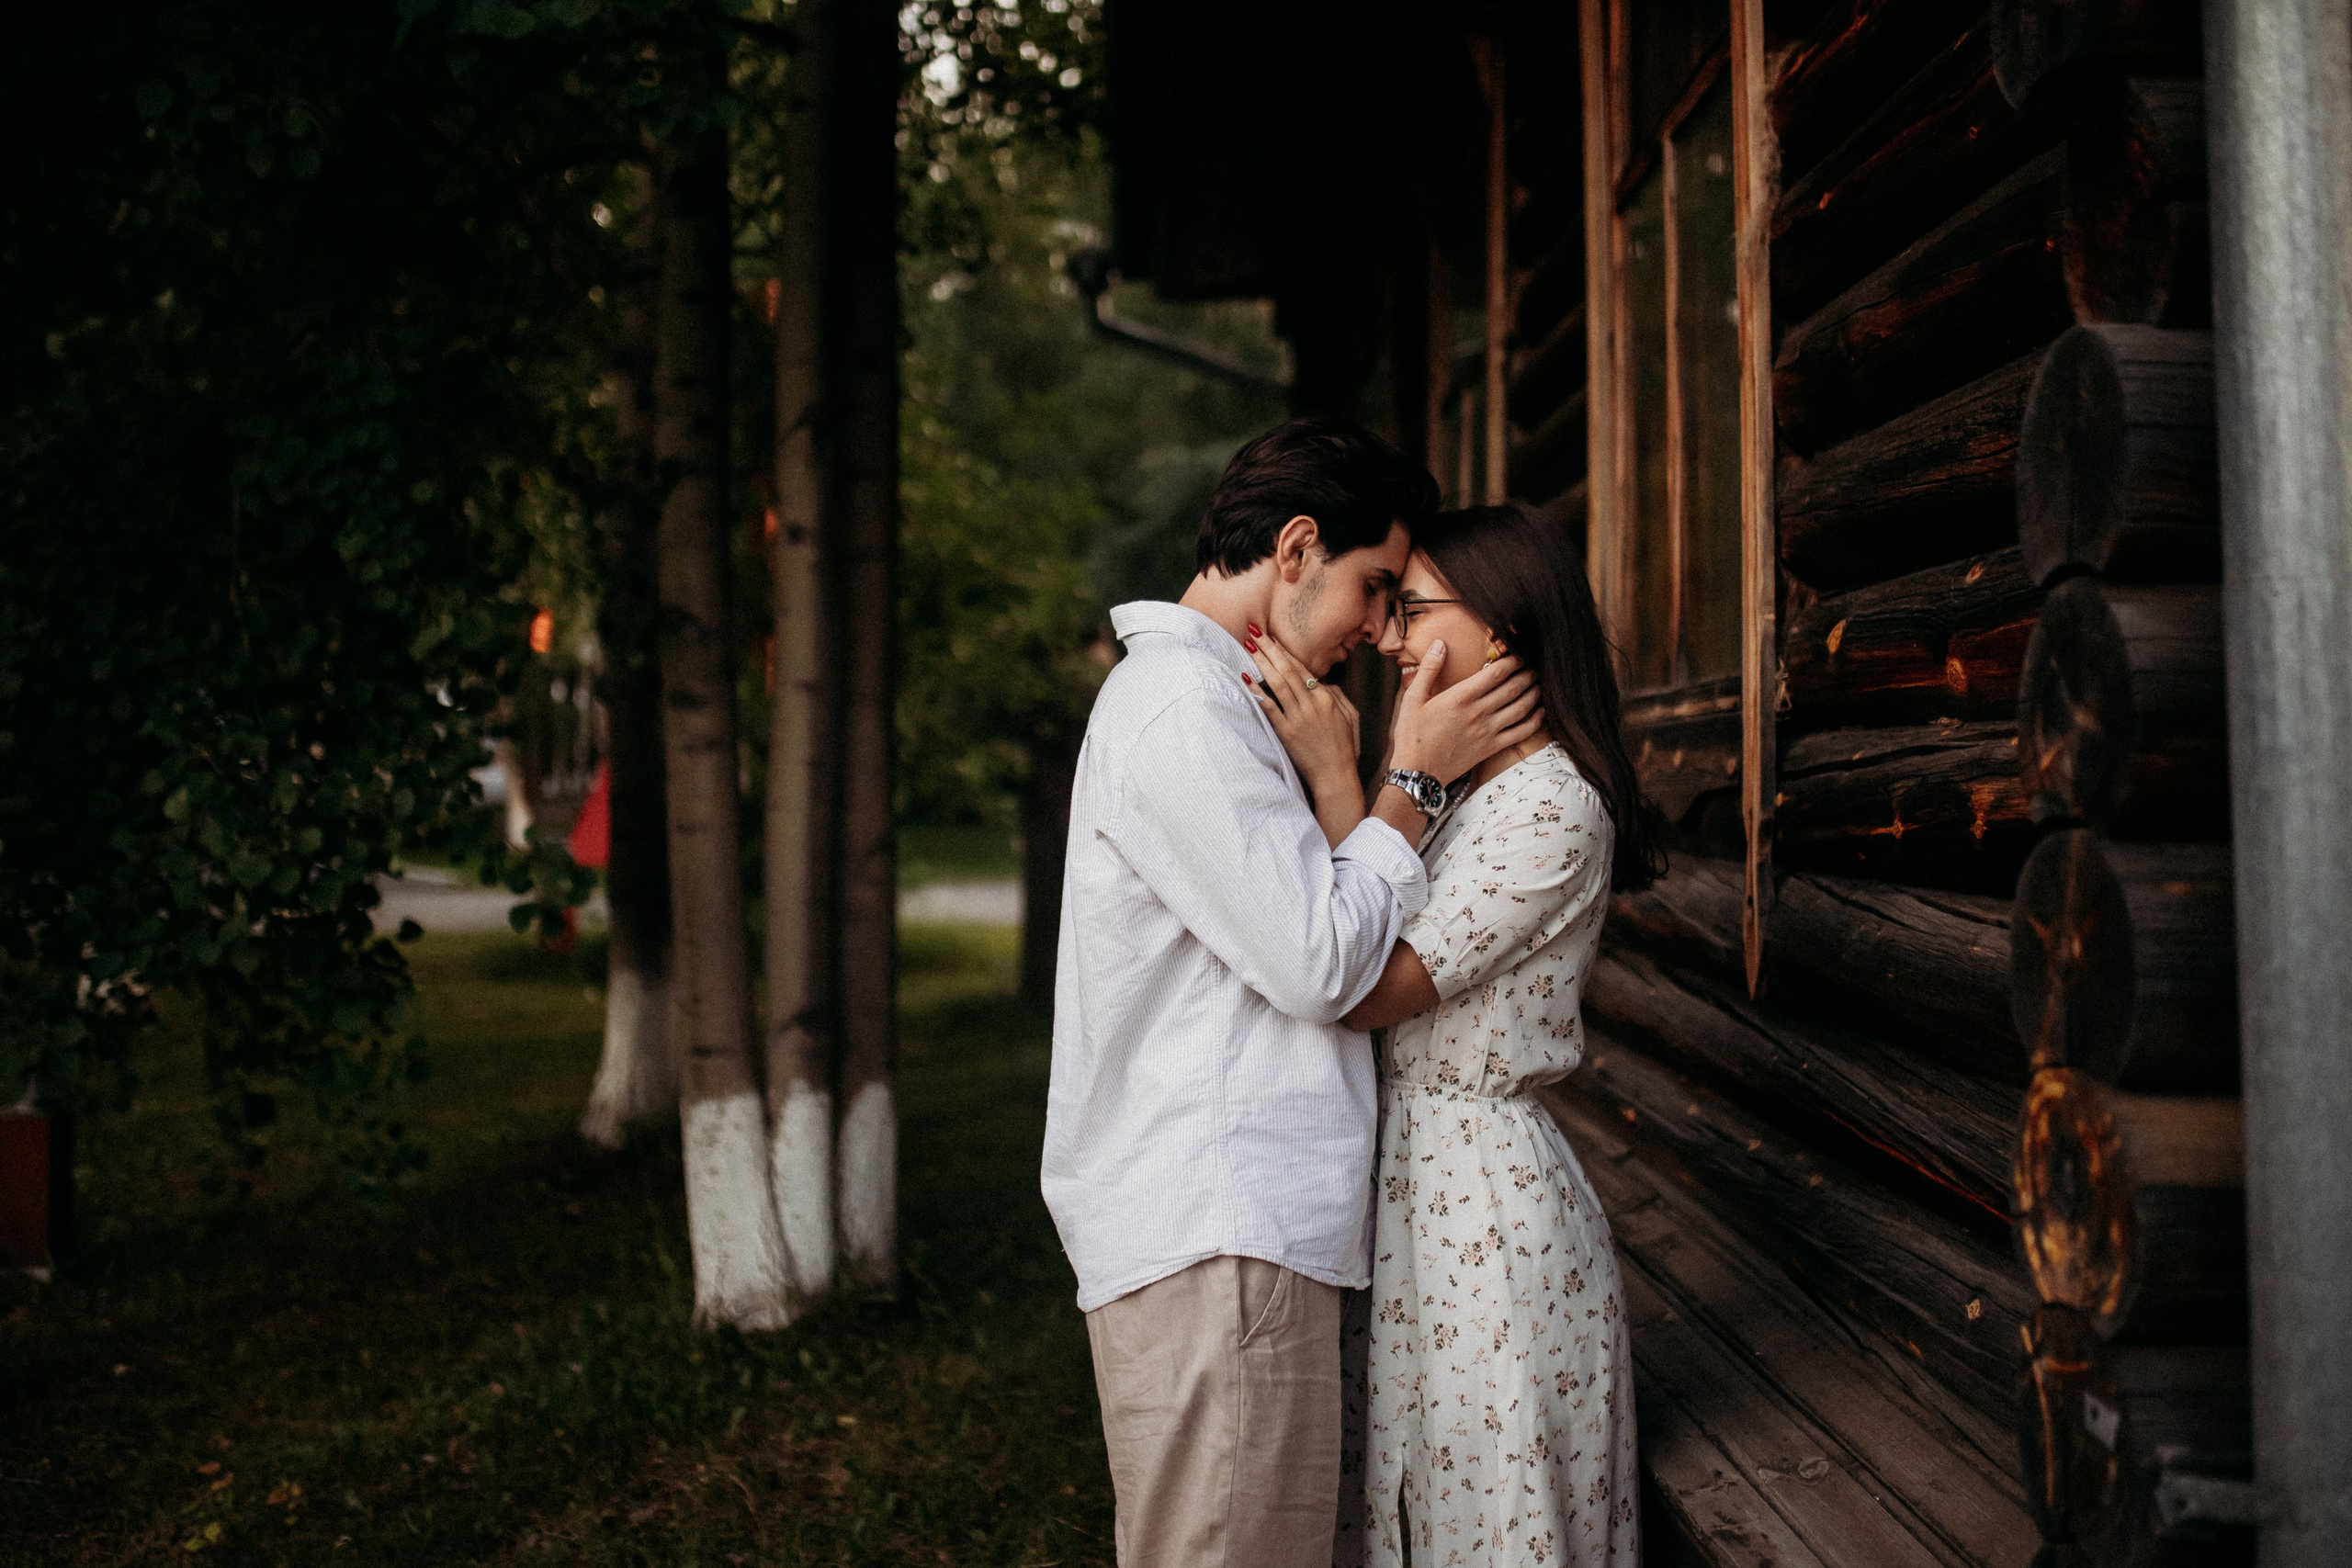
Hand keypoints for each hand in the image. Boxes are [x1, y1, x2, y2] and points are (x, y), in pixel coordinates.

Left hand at [1245, 628, 1360, 794]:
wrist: (1336, 776)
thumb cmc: (1344, 748)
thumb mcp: (1350, 717)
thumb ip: (1337, 696)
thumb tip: (1322, 682)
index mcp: (1327, 698)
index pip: (1302, 668)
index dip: (1284, 651)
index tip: (1271, 637)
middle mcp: (1312, 704)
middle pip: (1287, 670)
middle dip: (1269, 648)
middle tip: (1253, 631)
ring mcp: (1298, 718)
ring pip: (1277, 683)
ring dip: (1261, 663)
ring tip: (1247, 647)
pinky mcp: (1286, 733)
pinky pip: (1269, 707)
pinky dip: (1257, 692)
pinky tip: (1245, 678)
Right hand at [1386, 640, 1544, 782]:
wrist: (1418, 772)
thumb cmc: (1412, 735)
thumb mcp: (1412, 699)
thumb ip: (1429, 670)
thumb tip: (1439, 644)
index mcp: (1460, 697)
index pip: (1496, 673)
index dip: (1512, 660)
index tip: (1518, 652)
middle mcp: (1479, 712)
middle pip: (1513, 687)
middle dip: (1527, 673)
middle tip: (1533, 665)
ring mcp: (1488, 731)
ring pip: (1521, 707)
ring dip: (1534, 693)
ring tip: (1538, 683)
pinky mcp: (1491, 748)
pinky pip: (1521, 733)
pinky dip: (1535, 721)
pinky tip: (1540, 712)